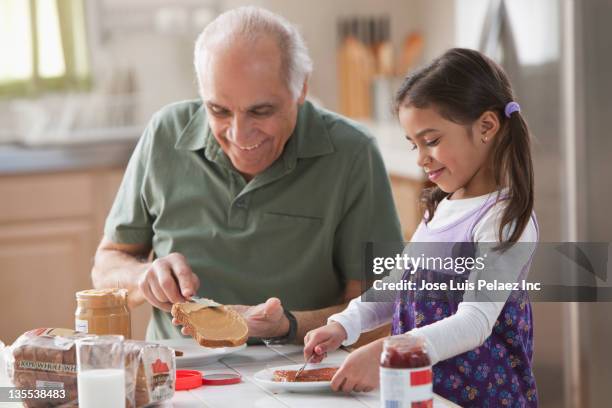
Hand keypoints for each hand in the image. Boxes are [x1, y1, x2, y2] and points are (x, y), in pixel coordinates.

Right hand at [138, 252, 199, 311]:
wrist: (159, 275)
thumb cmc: (180, 278)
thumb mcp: (190, 278)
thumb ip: (192, 286)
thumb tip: (188, 296)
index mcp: (176, 259)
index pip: (181, 272)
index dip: (186, 284)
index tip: (189, 295)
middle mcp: (160, 263)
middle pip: (166, 283)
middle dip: (176, 297)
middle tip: (183, 304)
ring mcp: (149, 273)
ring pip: (160, 295)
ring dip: (170, 303)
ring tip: (175, 301)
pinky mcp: (142, 283)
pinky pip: (153, 300)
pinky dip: (162, 306)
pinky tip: (167, 301)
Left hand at [172, 297, 288, 337]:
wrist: (272, 319)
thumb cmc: (273, 317)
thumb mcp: (273, 312)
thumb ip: (272, 308)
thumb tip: (275, 302)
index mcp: (240, 327)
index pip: (221, 329)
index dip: (207, 330)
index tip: (194, 329)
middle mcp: (231, 326)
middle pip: (209, 327)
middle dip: (193, 326)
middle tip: (178, 324)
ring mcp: (227, 321)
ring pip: (207, 322)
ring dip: (192, 321)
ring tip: (176, 319)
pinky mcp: (226, 315)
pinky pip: (210, 315)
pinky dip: (199, 313)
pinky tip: (187, 310)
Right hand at [303, 322, 346, 362]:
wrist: (337, 328)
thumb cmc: (336, 335)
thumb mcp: (333, 343)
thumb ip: (324, 347)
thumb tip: (316, 351)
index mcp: (315, 336)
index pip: (307, 350)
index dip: (310, 358)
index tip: (318, 360)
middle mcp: (310, 335)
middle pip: (307, 351)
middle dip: (315, 356)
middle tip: (324, 355)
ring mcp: (308, 336)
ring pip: (308, 350)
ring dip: (315, 354)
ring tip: (324, 352)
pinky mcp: (309, 337)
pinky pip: (309, 348)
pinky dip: (314, 351)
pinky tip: (321, 349)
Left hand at [331, 338, 383, 392]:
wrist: (380, 352)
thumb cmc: (366, 353)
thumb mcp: (351, 358)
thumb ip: (344, 368)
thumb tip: (339, 377)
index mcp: (346, 368)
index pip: (334, 383)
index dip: (335, 386)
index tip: (336, 386)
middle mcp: (353, 376)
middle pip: (345, 389)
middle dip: (347, 386)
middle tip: (350, 380)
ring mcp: (362, 382)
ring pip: (356, 390)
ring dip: (357, 385)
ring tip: (361, 375)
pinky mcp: (371, 385)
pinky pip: (365, 390)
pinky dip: (366, 386)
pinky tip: (367, 377)